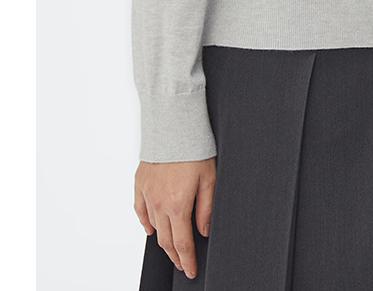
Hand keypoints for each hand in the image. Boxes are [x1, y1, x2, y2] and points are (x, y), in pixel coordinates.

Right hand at [134, 157, 215, 280]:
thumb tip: (204, 231)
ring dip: (163, 239)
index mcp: (178, 205)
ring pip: (154, 226)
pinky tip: (152, 228)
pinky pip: (140, 210)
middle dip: (175, 256)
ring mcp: (147, 194)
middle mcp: (159, 204)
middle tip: (182, 264)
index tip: (190, 270)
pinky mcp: (140, 183)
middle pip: (166, 240)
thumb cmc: (194, 149)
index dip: (187, 260)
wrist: (173, 125)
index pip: (182, 243)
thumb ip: (206, 208)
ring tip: (172, 246)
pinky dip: (146, 222)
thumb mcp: (209, 179)